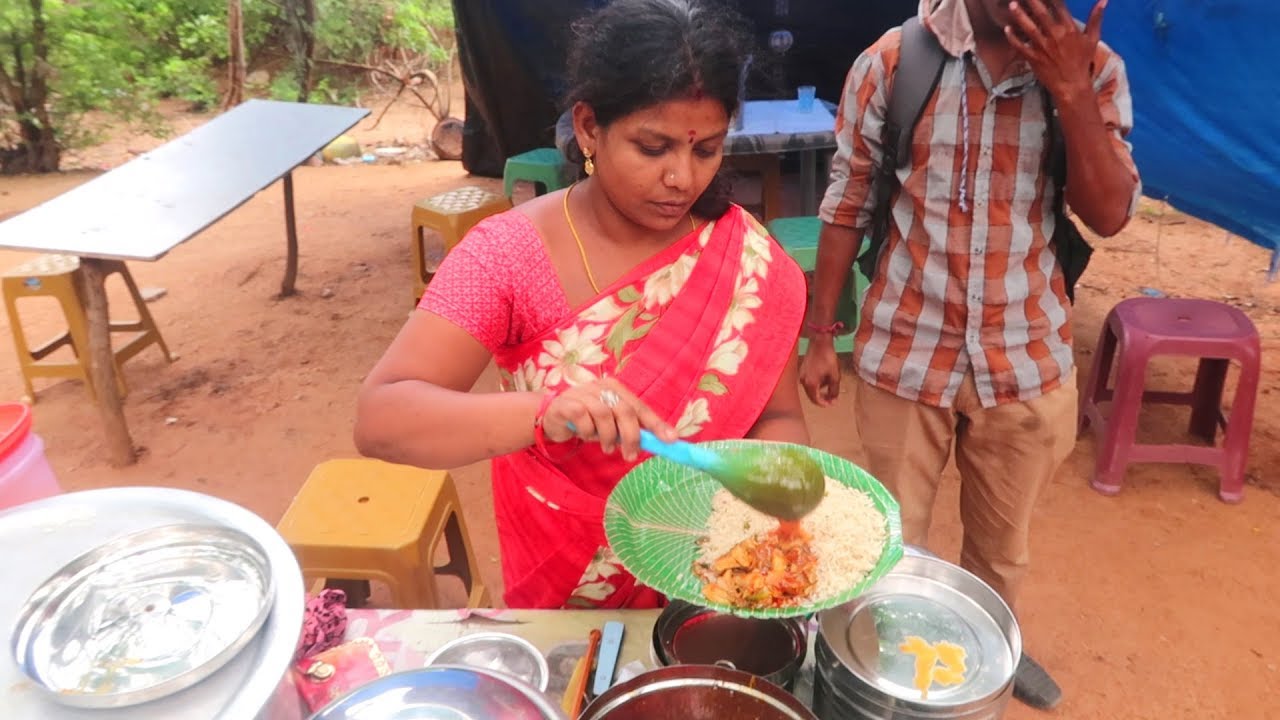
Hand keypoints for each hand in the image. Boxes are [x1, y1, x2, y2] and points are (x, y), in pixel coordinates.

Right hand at [541, 379, 675, 460]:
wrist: (552, 417)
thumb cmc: (588, 420)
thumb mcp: (611, 424)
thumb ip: (630, 429)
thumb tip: (659, 442)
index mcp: (616, 388)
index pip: (640, 406)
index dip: (656, 424)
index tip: (670, 440)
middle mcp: (601, 386)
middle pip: (625, 411)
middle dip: (631, 437)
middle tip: (630, 456)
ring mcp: (583, 393)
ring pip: (604, 415)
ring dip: (608, 437)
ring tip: (607, 448)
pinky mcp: (566, 403)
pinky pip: (583, 419)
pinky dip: (588, 433)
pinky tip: (586, 437)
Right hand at [799, 340, 840, 406]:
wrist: (820, 342)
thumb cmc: (828, 358)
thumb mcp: (835, 376)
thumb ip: (834, 391)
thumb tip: (833, 400)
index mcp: (810, 384)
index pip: (816, 400)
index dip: (825, 404)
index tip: (832, 403)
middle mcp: (803, 381)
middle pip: (812, 396)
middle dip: (822, 398)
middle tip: (831, 398)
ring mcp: (801, 375)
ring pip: (810, 389)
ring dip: (819, 390)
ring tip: (829, 385)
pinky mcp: (802, 370)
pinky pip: (808, 381)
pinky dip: (815, 383)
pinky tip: (823, 377)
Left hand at [1007, 0, 1105, 99]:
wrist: (1072, 85)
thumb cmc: (1082, 61)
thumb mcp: (1092, 39)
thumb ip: (1096, 18)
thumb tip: (1104, 0)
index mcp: (1069, 29)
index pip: (1059, 6)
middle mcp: (1055, 36)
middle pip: (1041, 14)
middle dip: (1032, 2)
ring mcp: (1043, 47)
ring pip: (1029, 28)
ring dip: (1020, 16)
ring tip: (1012, 4)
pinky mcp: (1033, 58)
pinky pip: (1020, 46)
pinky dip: (1013, 38)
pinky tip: (1007, 29)